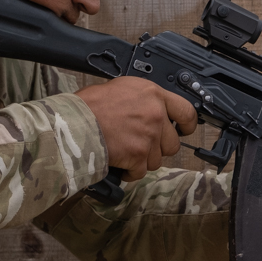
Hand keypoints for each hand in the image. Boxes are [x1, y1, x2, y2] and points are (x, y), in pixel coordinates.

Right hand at [75, 77, 196, 180]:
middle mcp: (156, 114)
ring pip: (156, 160)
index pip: (186, 110)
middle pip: (172, 143)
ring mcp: (149, 136)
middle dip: (157, 148)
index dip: (188, 124)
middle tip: (140, 145)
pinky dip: (129, 172)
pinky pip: (140, 172)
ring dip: (142, 160)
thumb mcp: (120, 89)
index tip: (184, 130)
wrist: (74, 123)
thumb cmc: (88, 106)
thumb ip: (142, 100)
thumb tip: (149, 109)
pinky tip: (118, 163)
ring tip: (123, 152)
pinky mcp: (139, 155)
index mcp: (153, 94)